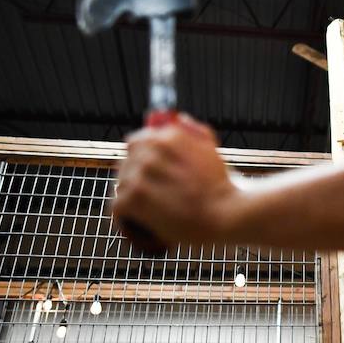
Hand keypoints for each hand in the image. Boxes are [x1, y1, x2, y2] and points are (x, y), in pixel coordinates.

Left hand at [113, 115, 241, 247]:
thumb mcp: (211, 148)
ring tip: (151, 210)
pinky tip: (138, 222)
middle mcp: (151, 152)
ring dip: (133, 198)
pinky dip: (125, 217)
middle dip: (137, 179)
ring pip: (122, 184)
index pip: (137, 141)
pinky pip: (117, 206)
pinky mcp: (134, 199)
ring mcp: (140, 175)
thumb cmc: (220, 186)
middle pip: (127, 164)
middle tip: (154, 195)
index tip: (151, 173)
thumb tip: (179, 120)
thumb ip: (193, 130)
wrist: (225, 214)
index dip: (142, 158)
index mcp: (167, 136)